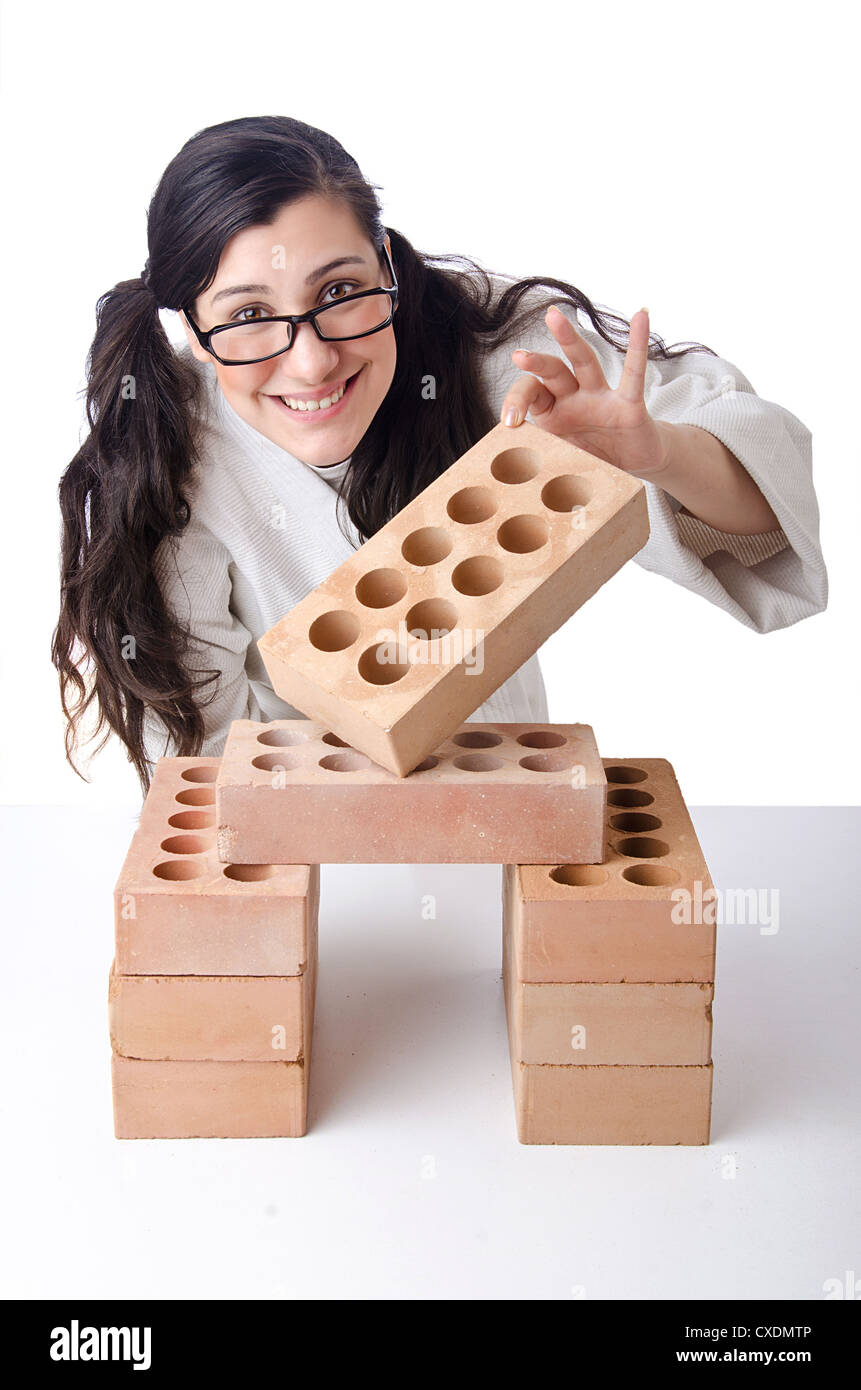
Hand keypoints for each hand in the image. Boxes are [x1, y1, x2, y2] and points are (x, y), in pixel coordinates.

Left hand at [500, 305, 669, 477]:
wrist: (636, 463)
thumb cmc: (598, 457)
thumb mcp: (567, 463)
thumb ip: (547, 459)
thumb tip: (518, 475)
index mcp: (554, 413)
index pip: (532, 394)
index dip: (517, 403)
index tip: (509, 422)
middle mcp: (575, 399)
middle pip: (553, 372)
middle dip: (536, 363)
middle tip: (518, 355)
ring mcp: (601, 397)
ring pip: (584, 363)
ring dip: (569, 340)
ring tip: (553, 316)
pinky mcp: (629, 403)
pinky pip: (633, 373)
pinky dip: (637, 345)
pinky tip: (641, 316)